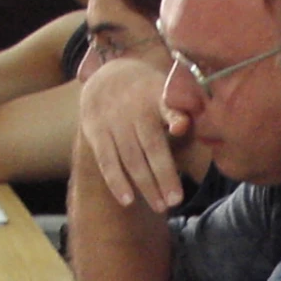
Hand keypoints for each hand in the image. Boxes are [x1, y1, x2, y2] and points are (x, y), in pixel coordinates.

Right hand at [79, 55, 189, 211]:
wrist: (108, 73)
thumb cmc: (149, 92)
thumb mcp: (166, 91)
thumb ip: (181, 111)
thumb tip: (186, 127)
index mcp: (157, 96)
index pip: (167, 106)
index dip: (174, 116)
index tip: (180, 127)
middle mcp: (134, 108)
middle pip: (151, 146)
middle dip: (164, 175)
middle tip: (176, 201)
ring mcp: (113, 120)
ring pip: (130, 158)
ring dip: (145, 185)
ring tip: (161, 207)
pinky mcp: (95, 130)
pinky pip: (106, 160)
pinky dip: (116, 181)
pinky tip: (127, 201)